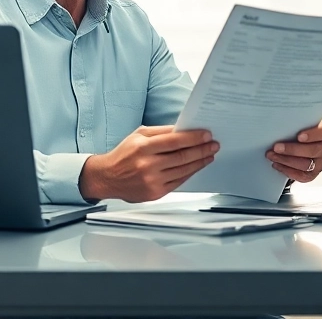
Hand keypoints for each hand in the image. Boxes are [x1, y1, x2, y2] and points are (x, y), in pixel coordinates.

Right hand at [79, 125, 218, 202]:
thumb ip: (161, 132)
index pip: (175, 141)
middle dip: (202, 150)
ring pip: (183, 170)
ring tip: (209, 155)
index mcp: (143, 147)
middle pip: (182, 157)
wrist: (108, 178)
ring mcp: (152, 181)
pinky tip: (196, 166)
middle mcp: (147, 165)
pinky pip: (179, 182)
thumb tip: (184, 129)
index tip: (207, 134)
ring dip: (200, 162)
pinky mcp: (155, 193)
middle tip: (214, 144)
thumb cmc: (124, 154)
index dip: (194, 137)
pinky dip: (190, 173)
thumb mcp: (138, 135)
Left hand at [266, 119, 321, 183]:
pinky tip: (277, 164)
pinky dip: (288, 171)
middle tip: (277, 147)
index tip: (299, 136)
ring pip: (307, 164)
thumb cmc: (296, 131)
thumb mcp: (297, 123)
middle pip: (314, 150)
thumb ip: (294, 122)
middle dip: (293, 150)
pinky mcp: (313, 173)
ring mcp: (320, 161)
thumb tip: (278, 123)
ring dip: (286, 160)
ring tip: (273, 156)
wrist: (294, 145)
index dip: (313, 134)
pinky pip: (302, 176)